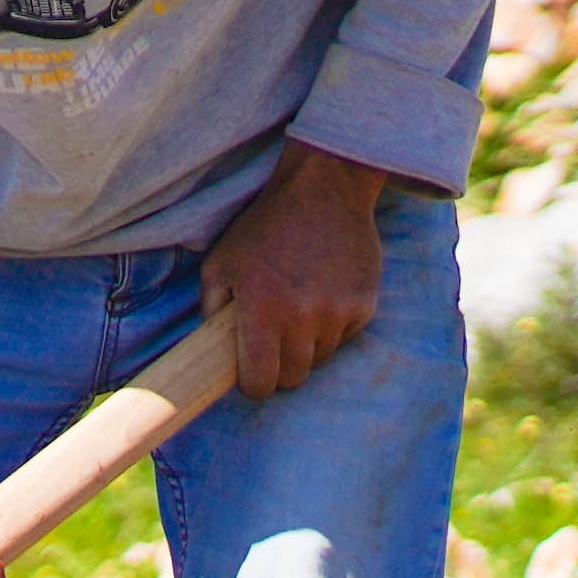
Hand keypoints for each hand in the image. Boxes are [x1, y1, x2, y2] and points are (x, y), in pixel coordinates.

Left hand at [203, 139, 398, 398]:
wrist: (323, 192)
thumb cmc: (264, 228)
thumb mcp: (219, 264)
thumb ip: (212, 310)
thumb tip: (214, 350)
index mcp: (262, 312)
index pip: (261, 382)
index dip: (253, 385)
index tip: (252, 377)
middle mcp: (303, 319)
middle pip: (293, 378)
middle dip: (280, 368)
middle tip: (273, 344)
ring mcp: (338, 314)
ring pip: (320, 358)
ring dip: (307, 346)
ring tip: (298, 309)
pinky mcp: (365, 306)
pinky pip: (345, 337)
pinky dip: (333, 327)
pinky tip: (322, 294)